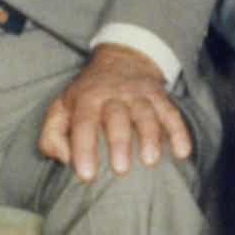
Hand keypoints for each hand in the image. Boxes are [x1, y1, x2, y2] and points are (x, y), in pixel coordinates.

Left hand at [39, 44, 196, 179]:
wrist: (121, 59)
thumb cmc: (87, 94)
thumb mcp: (60, 107)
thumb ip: (52, 135)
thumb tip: (64, 159)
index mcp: (87, 99)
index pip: (84, 122)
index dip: (84, 148)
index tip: (86, 175)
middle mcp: (114, 95)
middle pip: (118, 118)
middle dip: (120, 143)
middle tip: (120, 170)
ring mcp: (139, 95)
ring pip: (147, 114)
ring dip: (150, 137)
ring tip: (149, 161)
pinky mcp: (160, 97)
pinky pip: (172, 113)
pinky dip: (179, 131)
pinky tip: (182, 152)